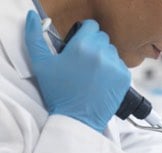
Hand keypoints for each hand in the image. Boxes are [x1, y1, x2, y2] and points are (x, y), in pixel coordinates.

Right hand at [25, 11, 129, 132]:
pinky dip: (113, 71)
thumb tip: (35, 19)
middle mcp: (102, 53)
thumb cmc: (59, 94)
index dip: (84, 33)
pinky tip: (101, 81)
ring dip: (104, 58)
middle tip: (83, 62)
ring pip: (111, 52)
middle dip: (93, 46)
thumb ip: (36, 38)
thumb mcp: (42, 65)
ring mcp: (115, 66)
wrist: (77, 120)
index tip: (80, 43)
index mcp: (82, 46)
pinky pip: (120, 65)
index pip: (91, 26)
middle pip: (102, 38)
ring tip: (92, 73)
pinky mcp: (124, 77)